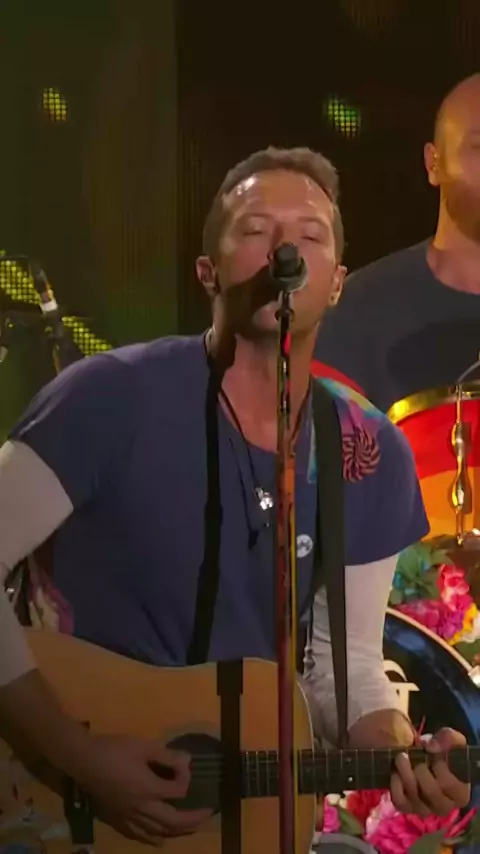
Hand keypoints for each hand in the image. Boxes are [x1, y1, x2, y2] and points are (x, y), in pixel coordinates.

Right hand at [78, 734, 211, 845]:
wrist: (83, 761)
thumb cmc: (114, 750)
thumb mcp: (143, 746)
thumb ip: (167, 755)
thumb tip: (188, 761)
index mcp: (150, 789)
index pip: (179, 791)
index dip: (186, 778)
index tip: (185, 765)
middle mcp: (142, 808)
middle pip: (173, 821)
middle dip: (193, 820)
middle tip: (207, 815)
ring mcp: (129, 818)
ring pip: (157, 833)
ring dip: (178, 833)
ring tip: (191, 829)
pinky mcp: (117, 820)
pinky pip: (138, 836)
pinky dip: (152, 839)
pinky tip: (159, 839)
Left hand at [390, 728, 470, 815]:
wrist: (416, 754)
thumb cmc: (436, 750)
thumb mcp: (446, 739)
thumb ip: (447, 738)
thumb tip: (432, 747)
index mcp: (460, 793)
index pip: (450, 786)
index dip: (440, 768)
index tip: (431, 751)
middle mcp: (444, 806)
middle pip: (432, 793)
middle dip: (420, 771)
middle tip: (412, 755)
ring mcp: (424, 809)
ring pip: (415, 798)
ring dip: (406, 774)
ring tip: (401, 757)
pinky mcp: (407, 808)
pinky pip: (400, 801)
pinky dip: (396, 785)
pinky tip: (396, 772)